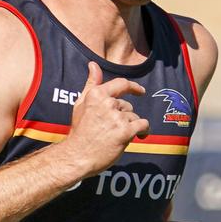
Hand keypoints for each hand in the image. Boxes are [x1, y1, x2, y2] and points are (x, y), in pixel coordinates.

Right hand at [58, 62, 149, 179]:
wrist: (76, 156)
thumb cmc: (79, 132)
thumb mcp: (81, 104)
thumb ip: (90, 84)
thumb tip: (93, 65)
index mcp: (96, 94)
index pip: (121, 84)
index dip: (133, 87)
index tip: (140, 92)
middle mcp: (107, 103)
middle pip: (127, 107)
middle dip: (123, 118)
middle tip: (109, 131)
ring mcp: (116, 117)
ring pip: (134, 117)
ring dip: (129, 127)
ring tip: (115, 137)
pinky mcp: (125, 131)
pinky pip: (143, 126)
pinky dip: (143, 131)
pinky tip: (139, 137)